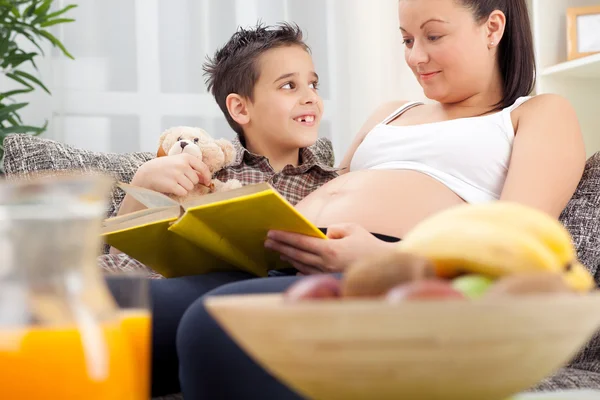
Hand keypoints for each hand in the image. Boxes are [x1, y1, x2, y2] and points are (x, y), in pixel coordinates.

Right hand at [131, 154, 211, 196]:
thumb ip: (192, 168)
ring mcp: (177, 175)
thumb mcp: (178, 162)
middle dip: (190, 182)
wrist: (147, 173)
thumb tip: (206, 179)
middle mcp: (182, 165)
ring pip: (190, 187)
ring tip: (174, 183)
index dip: (207, 176)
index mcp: (186, 157)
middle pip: (196, 180)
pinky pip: (183, 192)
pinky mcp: (171, 185)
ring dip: (184, 188)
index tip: (207, 182)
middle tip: (179, 180)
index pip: (203, 167)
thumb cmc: (165, 168)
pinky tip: (172, 188)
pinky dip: (179, 192)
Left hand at [264, 223, 393, 274]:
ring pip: (302, 264)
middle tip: (267, 241)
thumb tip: (324, 236)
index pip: (301, 242)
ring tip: (277, 250)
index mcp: (330, 249)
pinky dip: (300, 268)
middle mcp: (325, 264)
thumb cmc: (369, 245)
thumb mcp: (353, 228)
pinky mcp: (331, 279)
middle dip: (280, 246)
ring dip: (288, 257)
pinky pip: (311, 273)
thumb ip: (334, 229)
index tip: (272, 233)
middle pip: (297, 254)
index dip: (285, 237)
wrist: (385, 266)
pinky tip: (294, 264)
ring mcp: (327, 274)